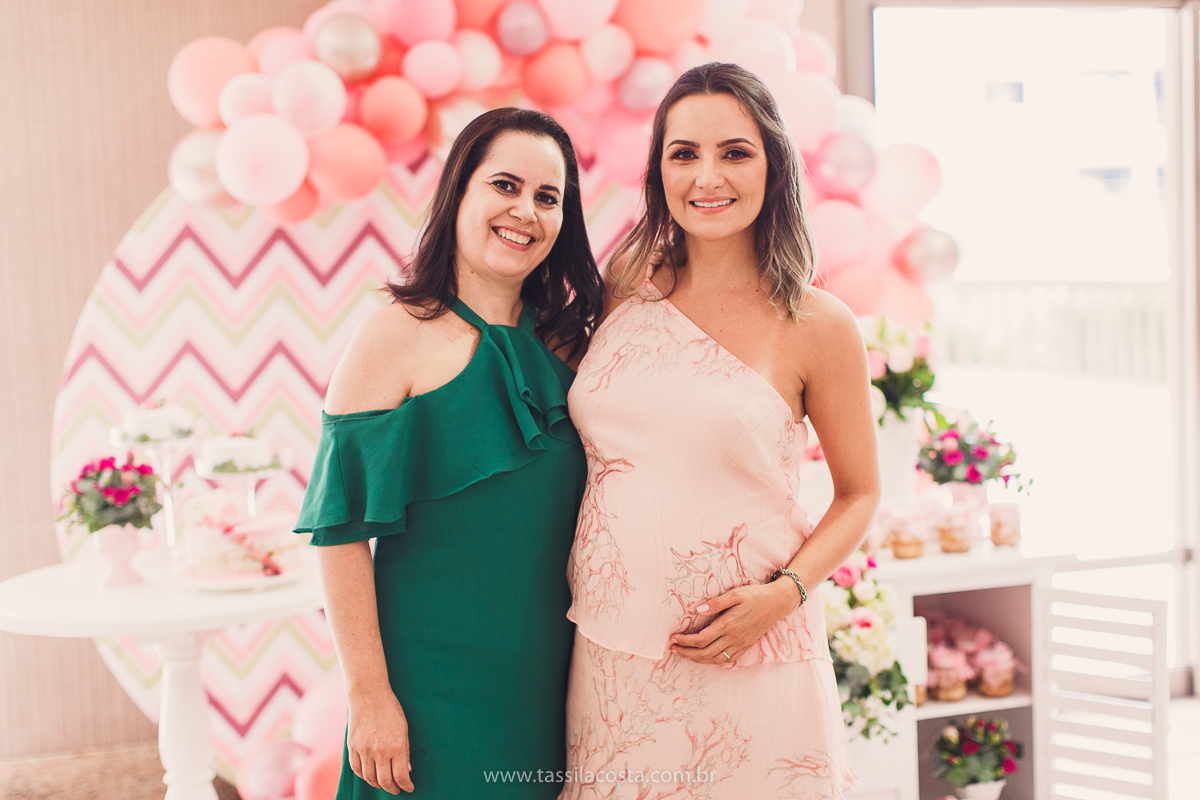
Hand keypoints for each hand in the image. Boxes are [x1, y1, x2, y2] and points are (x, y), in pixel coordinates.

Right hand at [346, 688, 414, 793]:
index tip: (409, 788)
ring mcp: (364, 750)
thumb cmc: (390, 709)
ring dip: (377, 784)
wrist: (369, 694)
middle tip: (396, 790)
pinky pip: (356, 769)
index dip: (406, 786)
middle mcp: (379, 751)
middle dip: (392, 789)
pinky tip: (369, 775)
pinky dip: (363, 776)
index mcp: (396, 746)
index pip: (401, 776)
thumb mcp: (404, 729)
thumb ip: (405, 751)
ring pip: (369, 778)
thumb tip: (406, 770)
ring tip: (384, 783)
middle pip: (384, 781)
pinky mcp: (352, 747)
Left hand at [669, 580, 798, 665]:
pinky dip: (713, 661)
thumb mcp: (735, 594)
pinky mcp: (746, 646)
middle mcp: (734, 638)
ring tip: (685, 655)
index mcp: (728, 625)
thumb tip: (697, 610)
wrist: (778, 603)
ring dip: (698, 659)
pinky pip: (727, 659)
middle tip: (673, 649)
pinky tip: (706, 657)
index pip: (701, 639)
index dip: (685, 641)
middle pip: (705, 653)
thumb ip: (715, 603)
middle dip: (686, 653)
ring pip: (715, 659)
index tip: (673, 639)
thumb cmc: (755, 595)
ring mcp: (741, 644)